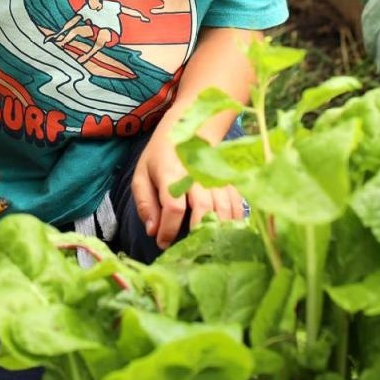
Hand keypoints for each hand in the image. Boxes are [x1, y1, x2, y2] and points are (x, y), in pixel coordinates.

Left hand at [132, 132, 245, 249]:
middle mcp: (196, 176)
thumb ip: (145, 204)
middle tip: (191, 249)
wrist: (187, 130)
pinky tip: (229, 234)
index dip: (169, 229)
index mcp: (170, 173)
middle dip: (198, 232)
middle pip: (204, 208)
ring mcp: (215, 178)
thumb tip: (153, 231)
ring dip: (219, 230)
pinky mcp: (228, 181)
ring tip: (210, 246)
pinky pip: (238, 204)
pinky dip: (236, 221)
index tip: (163, 243)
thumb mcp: (142, 176)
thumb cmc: (160, 158)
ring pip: (224, 208)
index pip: (174, 206)